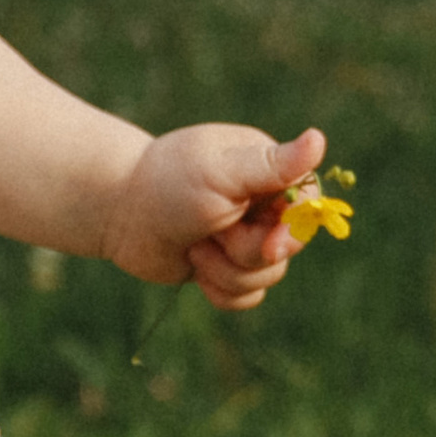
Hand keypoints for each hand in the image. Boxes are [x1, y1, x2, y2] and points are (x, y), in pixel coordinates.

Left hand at [98, 123, 327, 314]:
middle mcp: (262, 204)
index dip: (295, 230)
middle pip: (289, 248)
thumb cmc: (167, 184)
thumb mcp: (221, 173)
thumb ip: (270, 165)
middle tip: (212, 233)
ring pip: (267, 277)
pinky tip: (194, 267)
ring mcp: (244, 238)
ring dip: (226, 271)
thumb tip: (319, 139)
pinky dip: (220, 290)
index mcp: (268, 171)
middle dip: (248, 251)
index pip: (310, 206)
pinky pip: (246, 297)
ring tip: (195, 247)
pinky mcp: (225, 268)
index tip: (271, 241)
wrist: (116, 212)